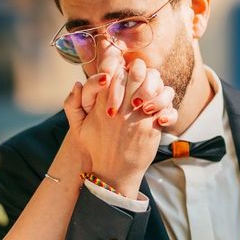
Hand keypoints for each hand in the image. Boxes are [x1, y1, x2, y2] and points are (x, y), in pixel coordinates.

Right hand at [64, 59, 176, 198]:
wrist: (113, 173)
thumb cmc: (97, 147)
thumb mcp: (78, 127)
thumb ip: (72, 104)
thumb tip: (77, 83)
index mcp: (103, 104)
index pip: (115, 71)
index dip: (121, 66)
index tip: (124, 72)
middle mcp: (121, 108)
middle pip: (137, 72)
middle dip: (141, 70)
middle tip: (141, 77)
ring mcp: (138, 117)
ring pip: (155, 86)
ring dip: (156, 86)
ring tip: (151, 92)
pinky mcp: (152, 127)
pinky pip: (165, 107)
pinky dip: (166, 106)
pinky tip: (160, 111)